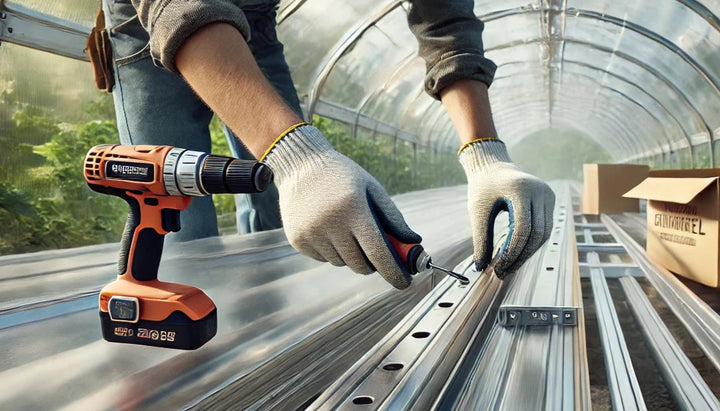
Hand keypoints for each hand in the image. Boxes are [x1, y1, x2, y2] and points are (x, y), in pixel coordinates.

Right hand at [262, 124, 421, 288]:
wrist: (301, 164)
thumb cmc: (343, 177)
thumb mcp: (372, 188)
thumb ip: (393, 217)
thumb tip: (413, 243)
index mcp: (353, 209)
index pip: (378, 252)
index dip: (393, 272)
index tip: (404, 282)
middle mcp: (330, 224)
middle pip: (360, 264)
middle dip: (372, 265)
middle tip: (376, 254)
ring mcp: (311, 233)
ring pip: (341, 263)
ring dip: (350, 256)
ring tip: (346, 231)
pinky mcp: (298, 240)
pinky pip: (323, 258)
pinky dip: (332, 251)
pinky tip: (328, 229)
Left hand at [458, 138, 554, 277]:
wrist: (493, 166)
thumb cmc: (482, 187)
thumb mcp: (477, 211)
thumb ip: (480, 238)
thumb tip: (480, 267)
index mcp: (521, 189)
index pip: (523, 228)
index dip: (512, 252)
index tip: (497, 268)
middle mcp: (540, 191)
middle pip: (537, 233)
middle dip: (520, 257)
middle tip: (502, 272)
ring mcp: (548, 195)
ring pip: (544, 233)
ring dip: (527, 253)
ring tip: (508, 266)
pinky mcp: (549, 200)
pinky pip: (544, 228)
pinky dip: (531, 243)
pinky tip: (516, 254)